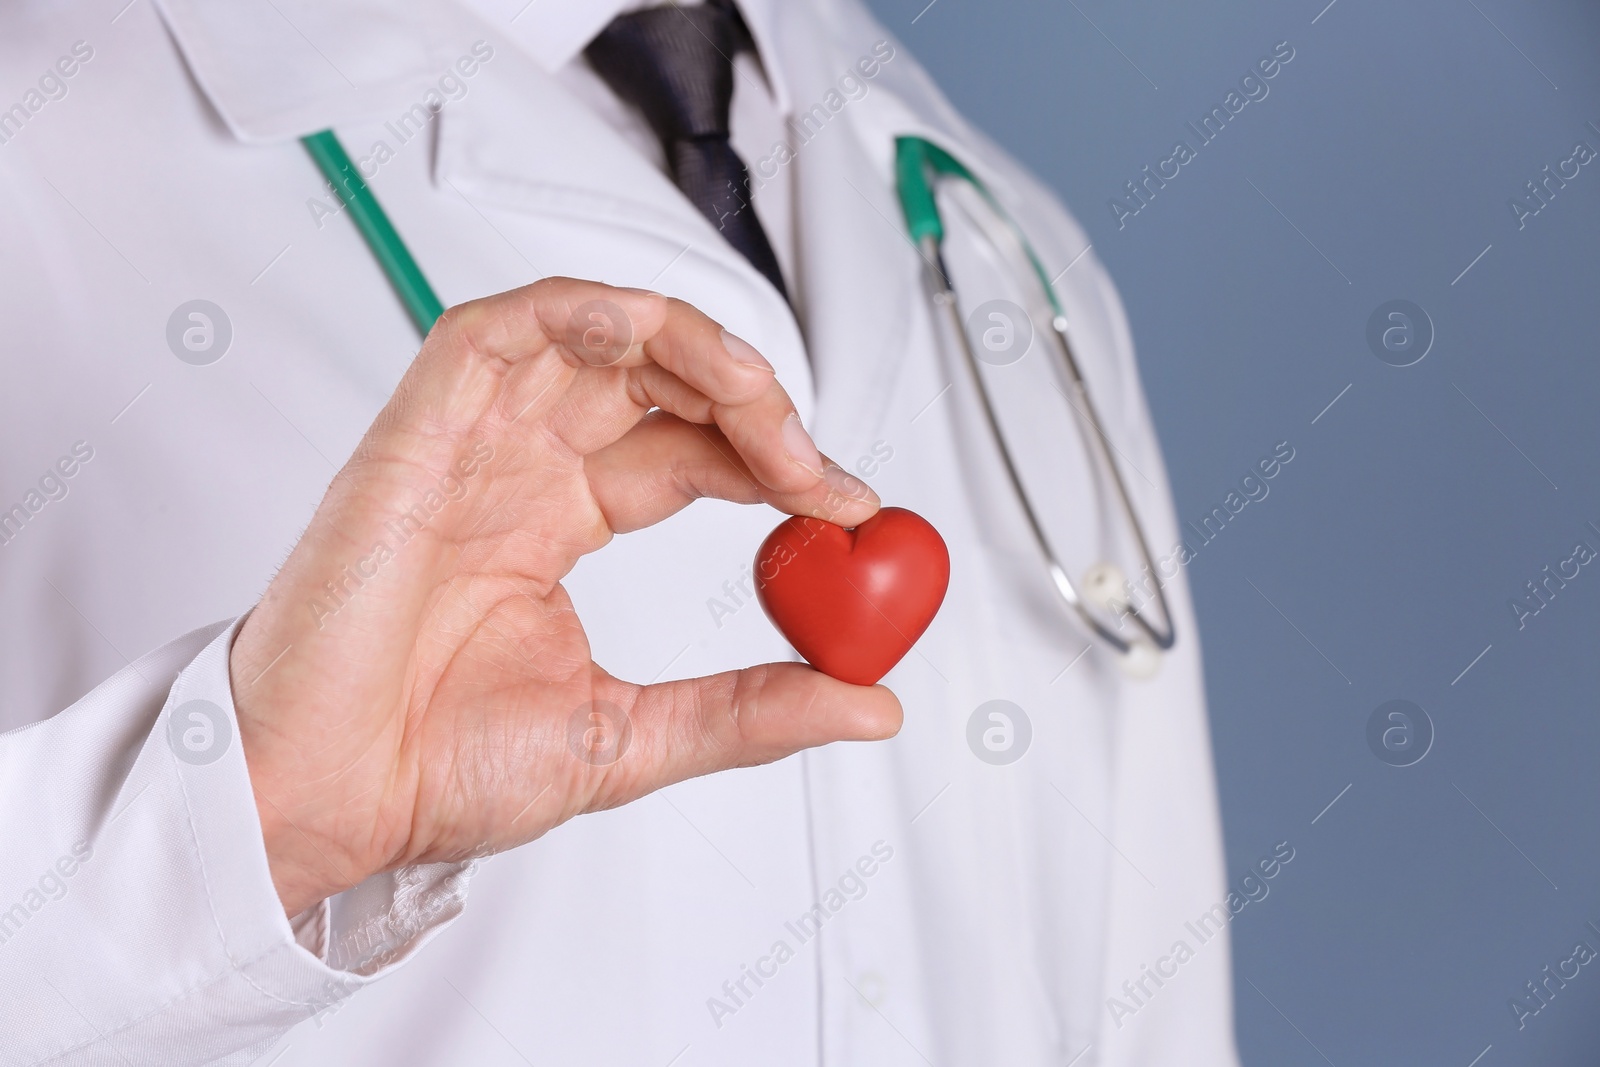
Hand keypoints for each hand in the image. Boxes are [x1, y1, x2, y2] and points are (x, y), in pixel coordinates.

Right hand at [228, 279, 899, 916]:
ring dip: (694, 348)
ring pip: (592, 335)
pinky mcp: (415, 432)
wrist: (329, 801)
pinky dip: (578, 313)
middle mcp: (516, 471)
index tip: (849, 503)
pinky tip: (649, 336)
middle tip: (819, 470)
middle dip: (755, 406)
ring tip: (765, 406)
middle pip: (656, 382)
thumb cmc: (431, 769)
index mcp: (554, 525)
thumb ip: (752, 710)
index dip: (774, 459)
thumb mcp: (637, 736)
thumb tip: (870, 703)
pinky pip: (493, 330)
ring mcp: (469, 445)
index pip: (688, 452)